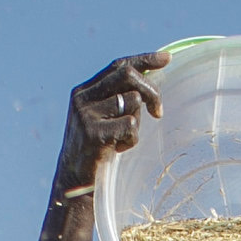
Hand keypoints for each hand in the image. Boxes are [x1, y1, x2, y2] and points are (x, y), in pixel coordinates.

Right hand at [59, 53, 169, 182]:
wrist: (74, 181)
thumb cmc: (96, 149)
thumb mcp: (104, 118)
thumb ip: (119, 99)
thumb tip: (149, 85)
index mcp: (85, 90)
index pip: (118, 65)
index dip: (144, 60)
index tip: (166, 59)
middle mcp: (82, 97)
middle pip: (128, 76)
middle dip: (151, 91)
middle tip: (158, 113)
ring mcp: (86, 114)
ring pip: (132, 102)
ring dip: (137, 124)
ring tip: (123, 140)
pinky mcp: (92, 132)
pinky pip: (130, 126)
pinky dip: (131, 140)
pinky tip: (118, 149)